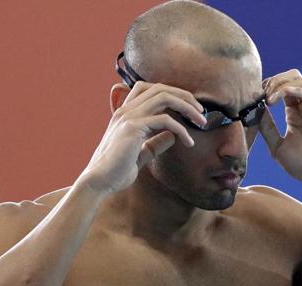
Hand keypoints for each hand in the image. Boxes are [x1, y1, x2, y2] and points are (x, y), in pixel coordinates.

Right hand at [76, 82, 206, 192]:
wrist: (100, 182)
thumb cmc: (117, 171)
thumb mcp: (141, 153)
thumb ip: (155, 143)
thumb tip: (173, 136)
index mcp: (125, 113)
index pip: (150, 88)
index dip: (172, 93)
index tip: (189, 108)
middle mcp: (126, 110)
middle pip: (160, 88)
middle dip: (185, 96)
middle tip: (201, 112)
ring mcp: (128, 116)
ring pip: (164, 97)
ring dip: (187, 107)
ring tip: (201, 121)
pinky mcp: (133, 128)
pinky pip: (165, 120)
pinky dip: (182, 129)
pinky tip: (189, 142)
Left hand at [259, 69, 301, 192]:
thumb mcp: (277, 146)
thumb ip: (267, 129)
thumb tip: (254, 111)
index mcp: (295, 113)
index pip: (282, 87)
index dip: (268, 86)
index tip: (254, 95)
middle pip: (293, 78)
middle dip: (275, 81)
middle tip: (262, 94)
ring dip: (283, 85)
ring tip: (270, 99)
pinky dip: (299, 92)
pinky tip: (283, 96)